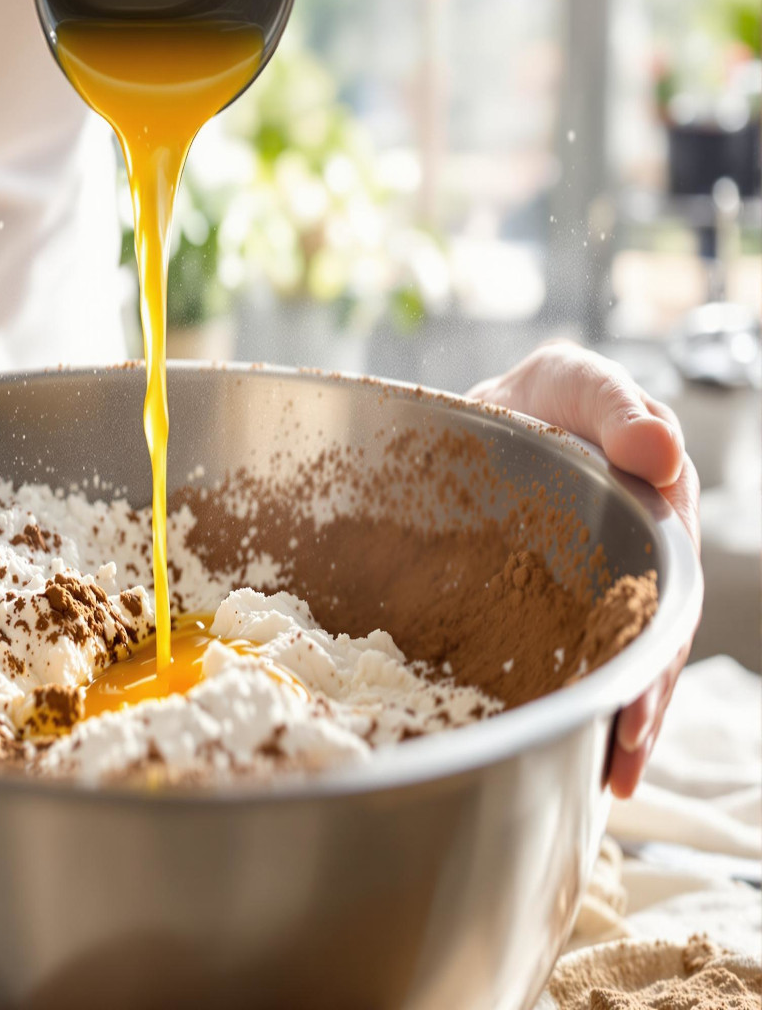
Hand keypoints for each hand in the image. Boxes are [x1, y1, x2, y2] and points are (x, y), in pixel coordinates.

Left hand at [468, 340, 700, 798]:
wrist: (488, 416)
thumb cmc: (538, 397)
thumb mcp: (571, 382)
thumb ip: (613, 406)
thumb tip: (660, 454)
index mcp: (656, 493)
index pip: (669, 562)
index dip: (657, 631)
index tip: (644, 679)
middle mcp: (644, 540)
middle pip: (655, 624)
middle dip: (644, 688)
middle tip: (625, 744)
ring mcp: (607, 573)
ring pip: (626, 650)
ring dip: (624, 710)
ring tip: (612, 773)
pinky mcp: (567, 597)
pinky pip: (583, 651)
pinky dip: (587, 698)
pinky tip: (586, 750)